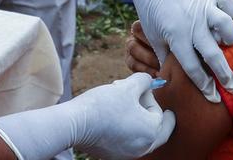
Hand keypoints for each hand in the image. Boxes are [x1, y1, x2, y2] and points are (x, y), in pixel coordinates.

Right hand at [0, 73, 175, 159]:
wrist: (74, 124)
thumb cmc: (104, 105)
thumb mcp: (127, 86)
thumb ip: (144, 81)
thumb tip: (148, 81)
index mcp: (152, 132)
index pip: (159, 112)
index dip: (148, 96)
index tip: (137, 88)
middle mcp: (144, 147)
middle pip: (153, 126)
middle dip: (144, 108)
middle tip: (132, 95)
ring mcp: (128, 154)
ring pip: (139, 132)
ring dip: (132, 115)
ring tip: (116, 100)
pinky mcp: (113, 155)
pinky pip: (126, 139)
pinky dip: (122, 126)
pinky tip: (108, 114)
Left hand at [127, 0, 232, 102]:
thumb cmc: (151, 10)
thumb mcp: (154, 36)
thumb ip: (165, 57)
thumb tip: (171, 78)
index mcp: (177, 36)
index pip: (193, 67)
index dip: (204, 85)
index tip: (213, 97)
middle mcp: (193, 23)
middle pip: (214, 55)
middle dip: (224, 75)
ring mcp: (204, 7)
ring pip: (227, 28)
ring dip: (230, 39)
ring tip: (227, 44)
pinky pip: (229, 5)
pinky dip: (231, 14)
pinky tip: (226, 19)